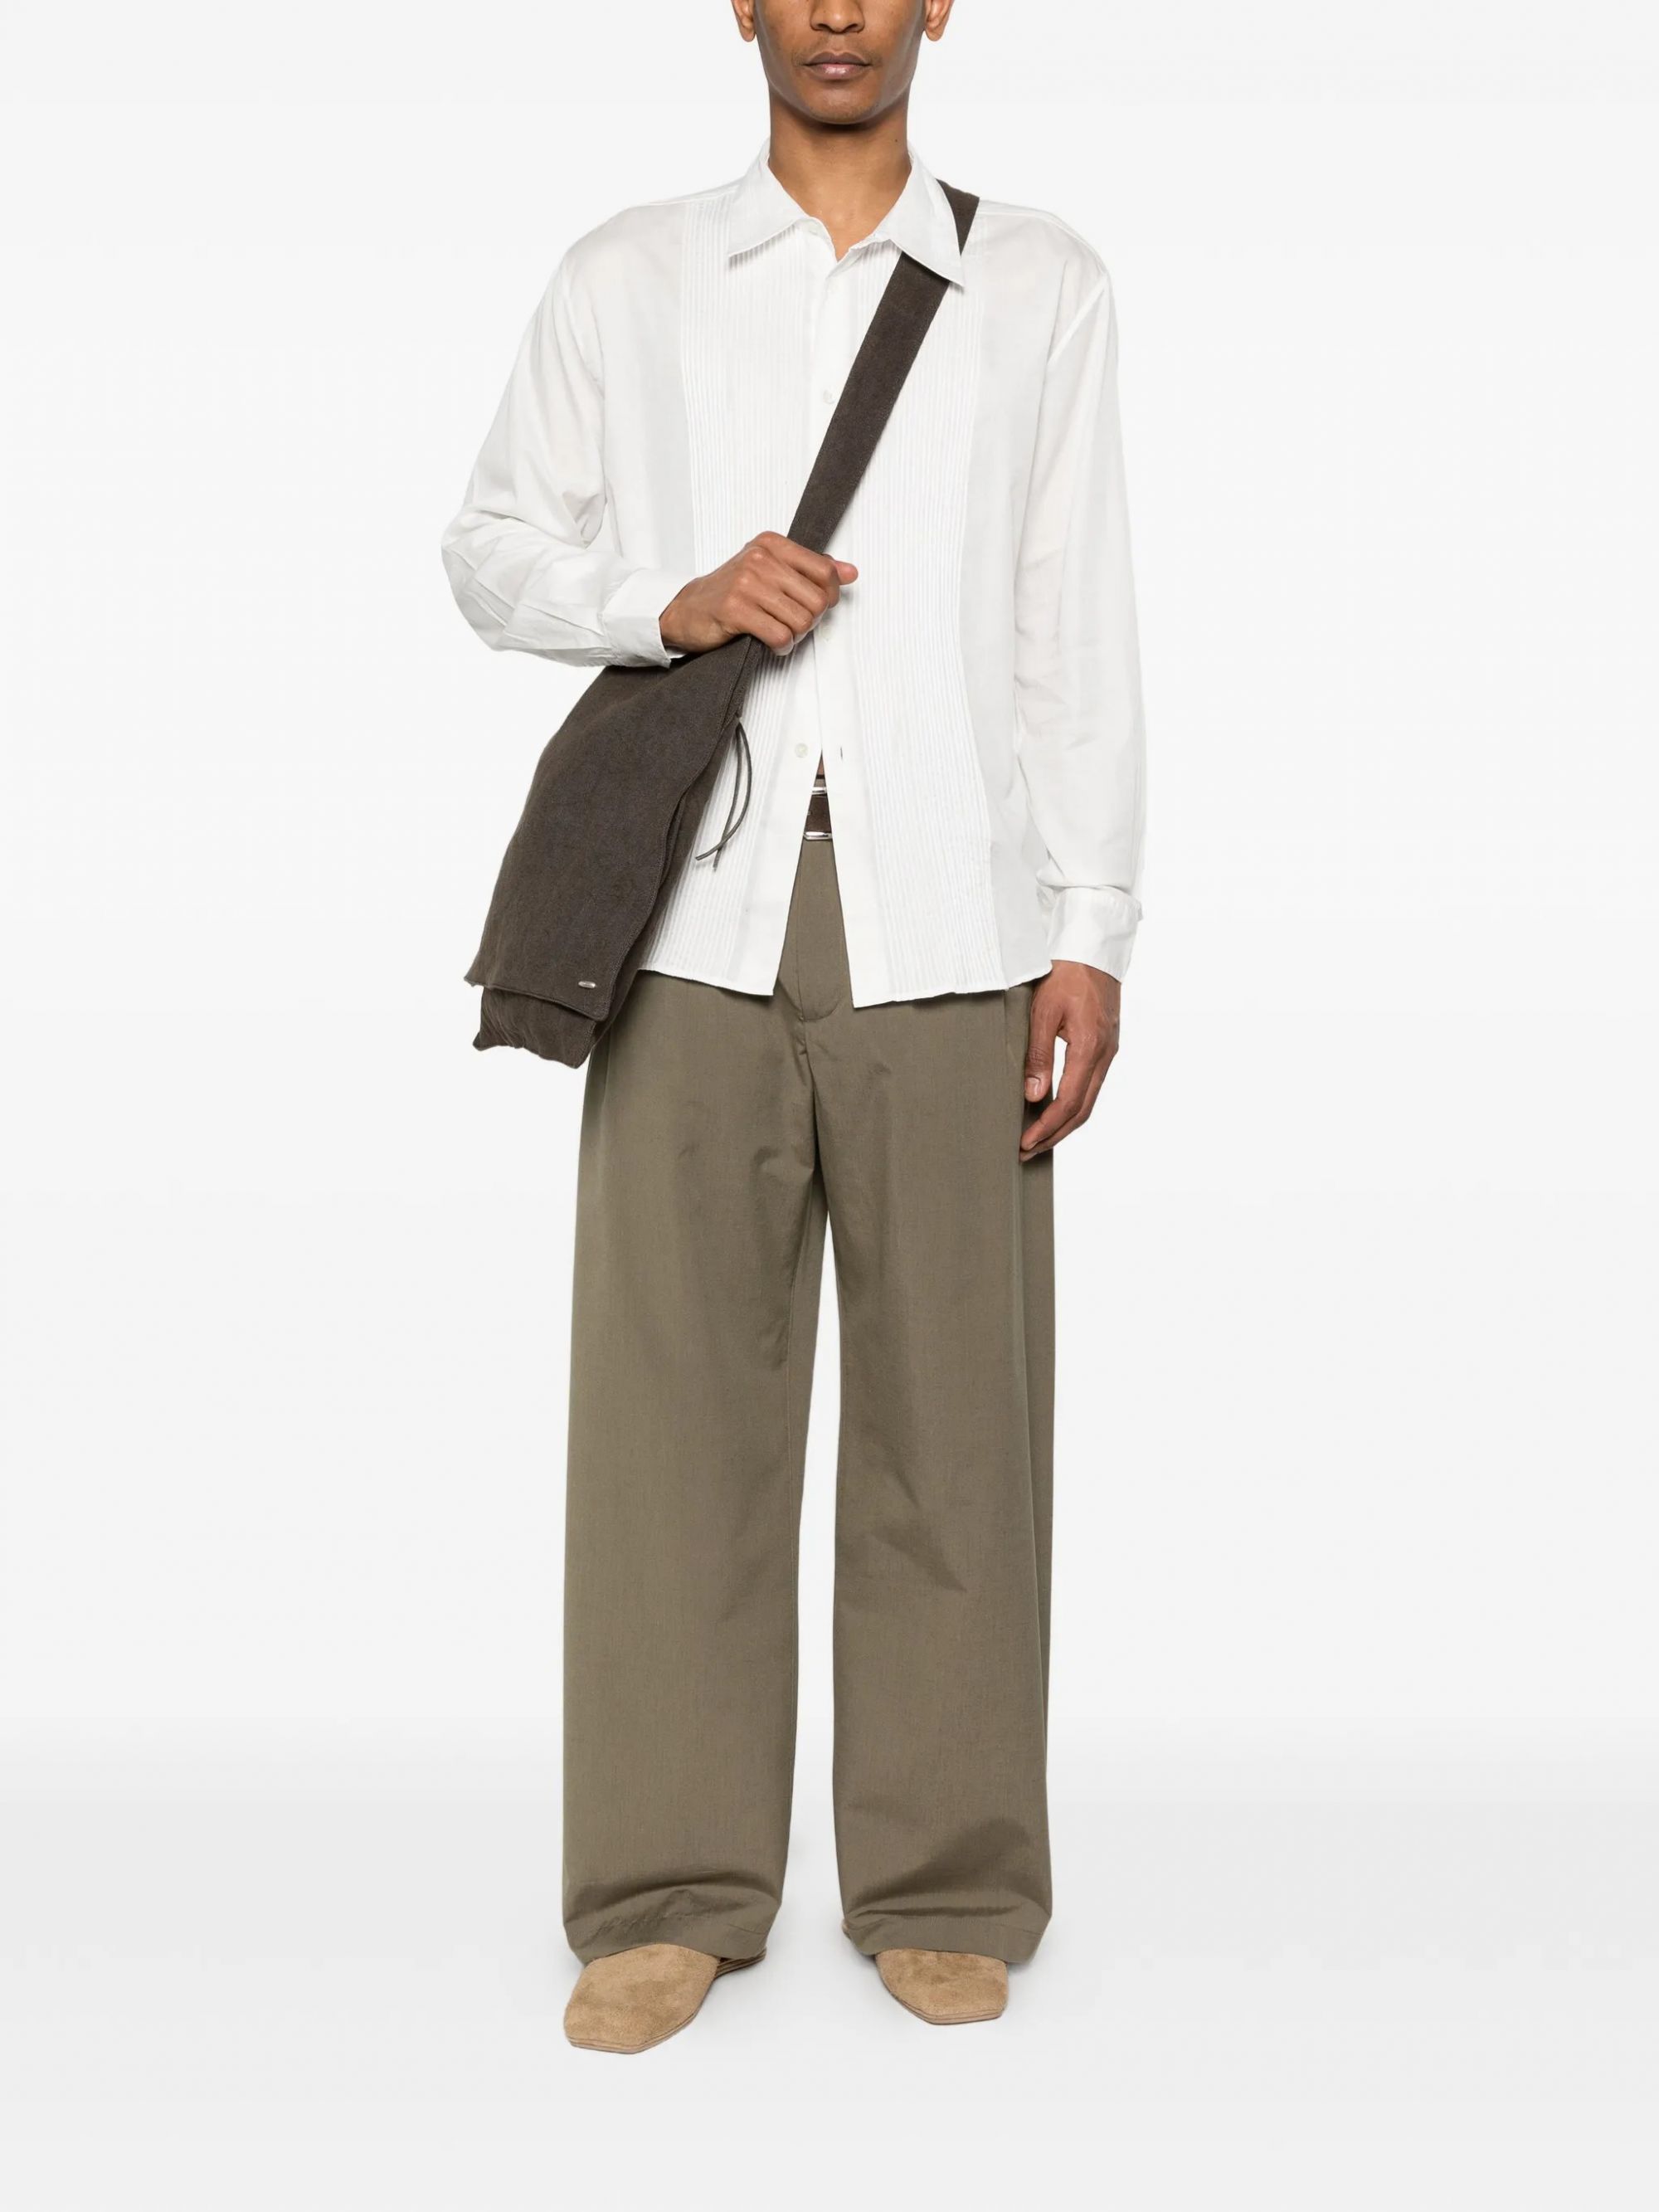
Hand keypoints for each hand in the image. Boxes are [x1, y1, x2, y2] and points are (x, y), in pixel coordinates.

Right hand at [659, 532, 856, 654]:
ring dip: (796, 637)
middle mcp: (760, 559)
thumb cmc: (731, 592)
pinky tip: (772, 644)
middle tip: (794, 625)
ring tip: (781, 634)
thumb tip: (850, 572)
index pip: (825, 571)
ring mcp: (746, 583)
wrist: (686, 609)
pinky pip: (780, 636)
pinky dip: (782, 647)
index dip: (829, 596)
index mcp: (771, 544)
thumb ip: (810, 569)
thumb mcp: (771, 570)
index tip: (816, 605)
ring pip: (801, 620)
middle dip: (811, 621)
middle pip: (817, 600)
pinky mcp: (735, 610)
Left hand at [1020, 962, 1120, 1156]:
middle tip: (1026, 1151)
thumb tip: (1034, 1096)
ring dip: (1063, 1124)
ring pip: (1088, 1100)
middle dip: (1054, 1135)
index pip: (1069, 1102)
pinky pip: (1091, 1085)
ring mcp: (1108, 1052)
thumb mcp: (1043, 1011)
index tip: (1025, 1143)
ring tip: (1037, 1138)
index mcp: (1090, 1048)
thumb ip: (1039, 1055)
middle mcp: (1105, 1055)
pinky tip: (1054, 1109)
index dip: (1046, 1127)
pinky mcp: (1105, 1046)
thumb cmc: (1066, 973)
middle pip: (1082, 1110)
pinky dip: (1072, 1105)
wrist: (1094, 948)